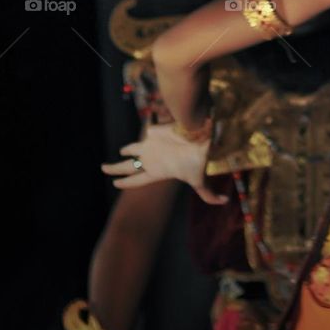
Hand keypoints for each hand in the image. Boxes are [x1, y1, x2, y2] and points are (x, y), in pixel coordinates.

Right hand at [101, 123, 228, 205]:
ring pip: (132, 147)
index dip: (125, 183)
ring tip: (123, 150)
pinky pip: (149, 128)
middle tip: (103, 168)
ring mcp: (147, 144)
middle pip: (125, 166)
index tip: (115, 184)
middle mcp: (147, 160)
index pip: (135, 181)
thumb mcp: (202, 181)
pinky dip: (150, 129)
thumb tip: (225, 203)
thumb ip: (209, 195)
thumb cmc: (199, 159)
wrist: (195, 135)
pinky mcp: (152, 130)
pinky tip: (150, 126)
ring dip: (128, 149)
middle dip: (113, 168)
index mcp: (155, 173)